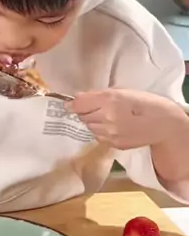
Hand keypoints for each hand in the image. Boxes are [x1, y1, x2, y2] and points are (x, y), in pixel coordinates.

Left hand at [69, 89, 186, 149]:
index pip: (79, 104)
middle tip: (96, 108)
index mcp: (109, 100)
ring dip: (92, 122)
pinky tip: (112, 126)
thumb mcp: (122, 91)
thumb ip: (98, 94)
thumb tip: (77, 98)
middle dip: (85, 112)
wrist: (164, 124)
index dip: (73, 103)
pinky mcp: (114, 144)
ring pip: (89, 127)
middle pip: (82, 116)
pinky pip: (98, 137)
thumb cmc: (145, 102)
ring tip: (106, 117)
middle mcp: (107, 118)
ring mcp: (110, 134)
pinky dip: (101, 131)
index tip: (70, 103)